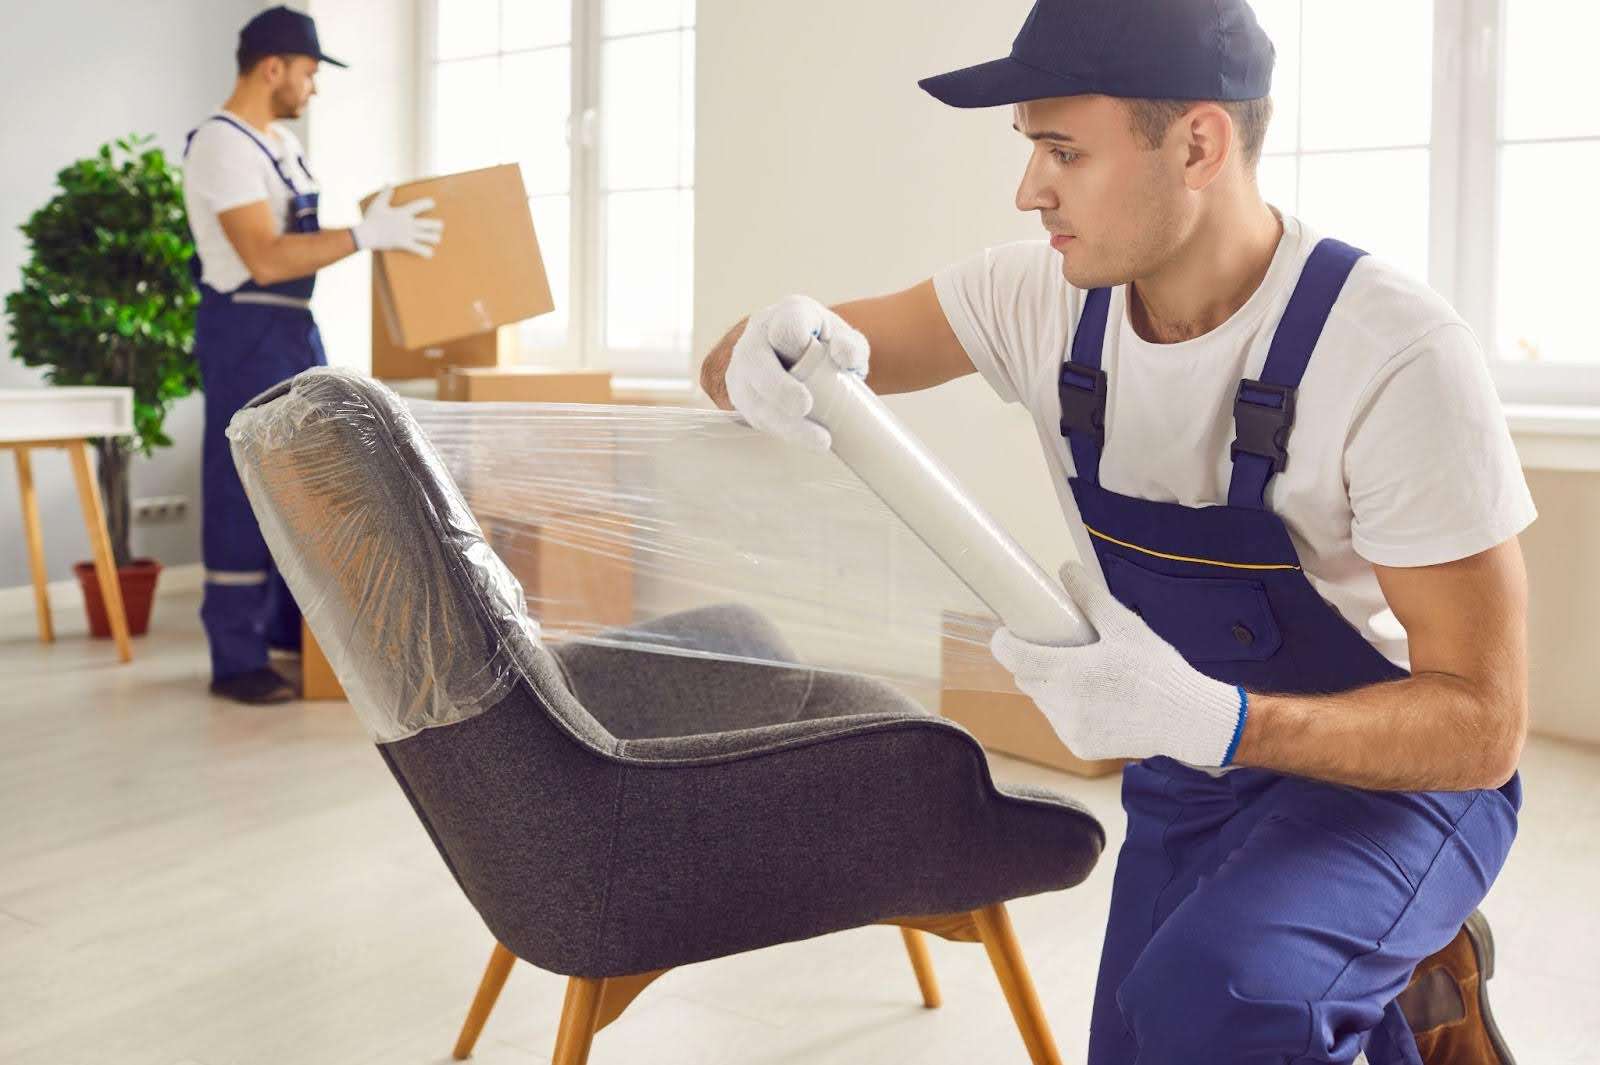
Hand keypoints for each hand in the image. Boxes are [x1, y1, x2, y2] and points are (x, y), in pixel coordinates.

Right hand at [353, 186, 444, 257]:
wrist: (367, 234)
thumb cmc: (371, 219)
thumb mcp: (378, 204)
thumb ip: (386, 193)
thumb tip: (389, 182)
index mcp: (402, 213)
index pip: (418, 206)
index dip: (427, 204)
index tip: (433, 203)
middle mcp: (407, 223)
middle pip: (427, 224)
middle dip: (436, 225)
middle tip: (441, 225)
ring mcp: (407, 234)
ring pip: (425, 237)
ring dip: (433, 238)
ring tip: (437, 239)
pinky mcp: (404, 244)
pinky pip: (417, 249)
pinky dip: (424, 251)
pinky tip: (430, 254)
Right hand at [725, 294, 868, 451]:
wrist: (802, 355)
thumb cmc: (826, 345)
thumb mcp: (845, 338)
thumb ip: (852, 344)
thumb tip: (845, 358)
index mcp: (786, 315)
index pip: (785, 327)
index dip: (797, 344)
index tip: (818, 360)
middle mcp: (757, 337)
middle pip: (758, 364)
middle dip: (780, 389)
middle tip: (804, 407)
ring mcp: (742, 366)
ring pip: (754, 398)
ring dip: (785, 423)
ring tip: (821, 440)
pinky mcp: (739, 394)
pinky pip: (754, 415)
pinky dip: (780, 430)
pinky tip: (803, 439)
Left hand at [989, 562, 1247, 765]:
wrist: (1187, 720)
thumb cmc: (1158, 670)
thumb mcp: (1125, 627)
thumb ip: (1090, 597)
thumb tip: (1065, 569)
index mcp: (1069, 673)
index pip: (1013, 658)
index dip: (1004, 643)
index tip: (1007, 632)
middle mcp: (1063, 706)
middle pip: (1026, 678)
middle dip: (1033, 661)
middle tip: (1057, 648)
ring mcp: (1069, 730)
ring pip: (1042, 701)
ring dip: (1050, 686)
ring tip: (1082, 675)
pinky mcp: (1080, 748)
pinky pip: (1059, 722)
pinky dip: (1067, 710)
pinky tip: (1095, 700)